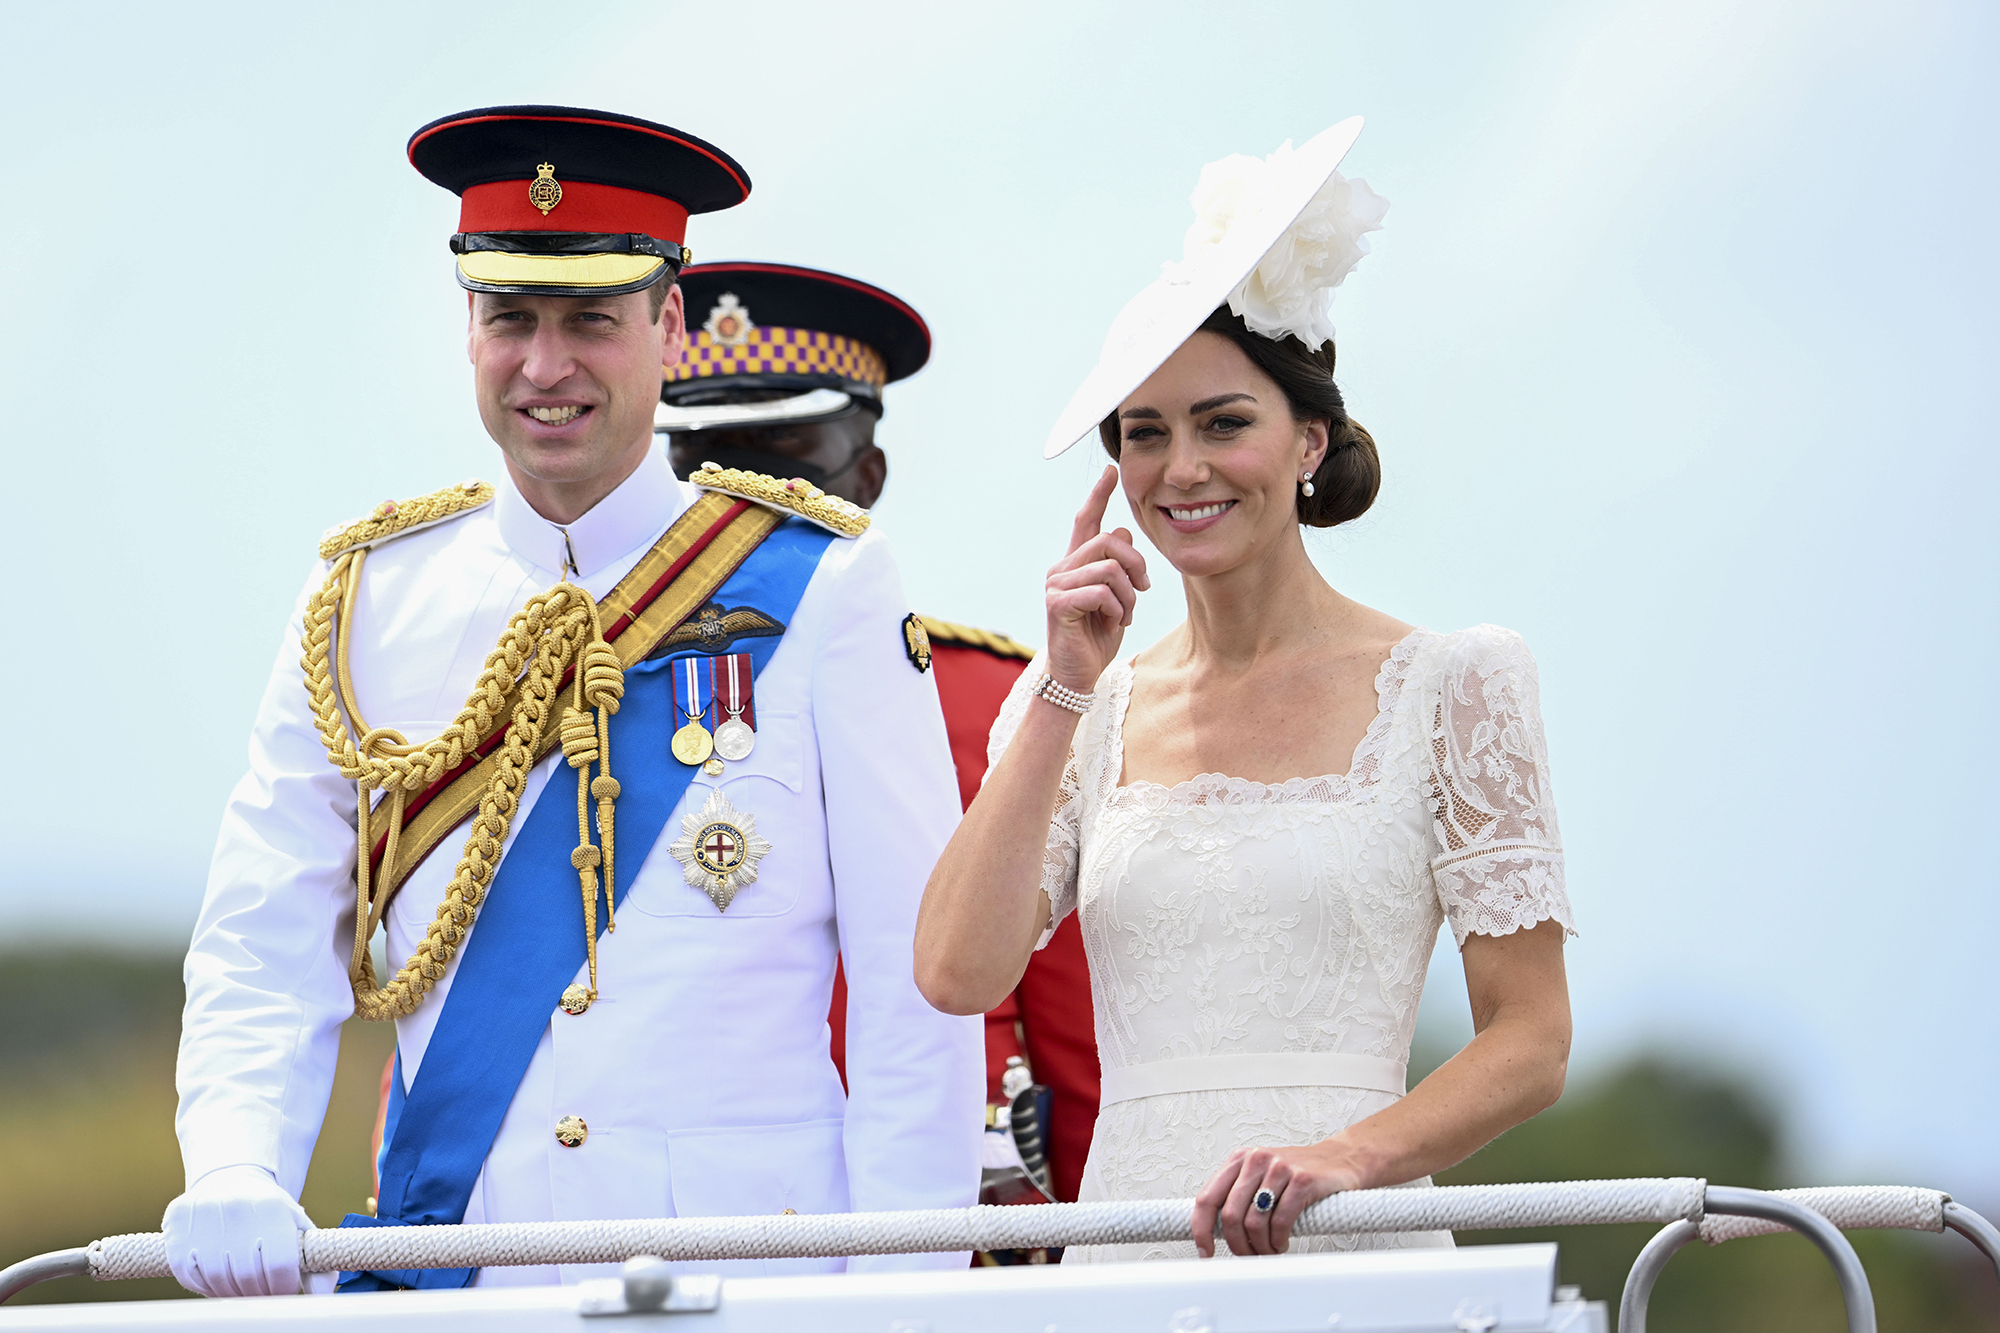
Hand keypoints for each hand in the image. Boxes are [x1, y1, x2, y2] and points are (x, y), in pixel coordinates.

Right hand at [163, 1164, 311, 1296]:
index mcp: (273, 1209)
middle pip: (248, 1279)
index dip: (284, 1288)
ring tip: (241, 1284)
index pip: (280, 1268)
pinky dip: (205, 1286)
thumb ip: (313, 1261)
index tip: (284, 1290)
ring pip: (218, 1282)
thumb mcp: (296, 1226)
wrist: (230, 1180)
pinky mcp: (177, 1228)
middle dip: (259, 1294)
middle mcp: (237, 1209)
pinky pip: (190, 1277)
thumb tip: (324, 1294)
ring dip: (232, 1292)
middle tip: (262, 1291)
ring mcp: (203, 1218)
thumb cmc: (269, 1212)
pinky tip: (217, 1276)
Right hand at [1045, 465, 1150, 693]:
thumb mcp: (1117, 598)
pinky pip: (1102, 592)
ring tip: (1124, 614)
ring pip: (1109, 568)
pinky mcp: (1057, 603)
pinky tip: (1114, 623)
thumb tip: (1125, 531)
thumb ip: (1119, 567)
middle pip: (1110, 540)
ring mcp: (1056, 584)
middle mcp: (1061, 568)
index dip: (1099, 495)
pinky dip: (1117, 609)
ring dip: (1128, 595)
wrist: (1076, 675)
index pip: (1086, 520)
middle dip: (1137, 564)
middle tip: (1143, 589)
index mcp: (1075, 564)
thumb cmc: (1096, 637)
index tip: (1111, 471)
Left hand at [1192, 1141, 1364, 1256]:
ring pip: (1254, 1222)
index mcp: (1239, 1159)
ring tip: (1270, 1250)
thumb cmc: (1299, 1173)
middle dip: (1238, 1245)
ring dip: (1261, 1247)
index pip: (1207, 1198)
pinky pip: (1280, 1222)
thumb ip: (1239, 1197)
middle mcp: (1256, 1159)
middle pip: (1230, 1215)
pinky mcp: (1302, 1179)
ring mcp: (1279, 1168)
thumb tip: (1215, 1233)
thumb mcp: (1262, 1177)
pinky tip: (1283, 1242)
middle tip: (1249, 1255)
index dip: (1202, 1230)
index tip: (1205, 1251)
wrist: (1341, 1160)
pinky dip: (1278, 1241)